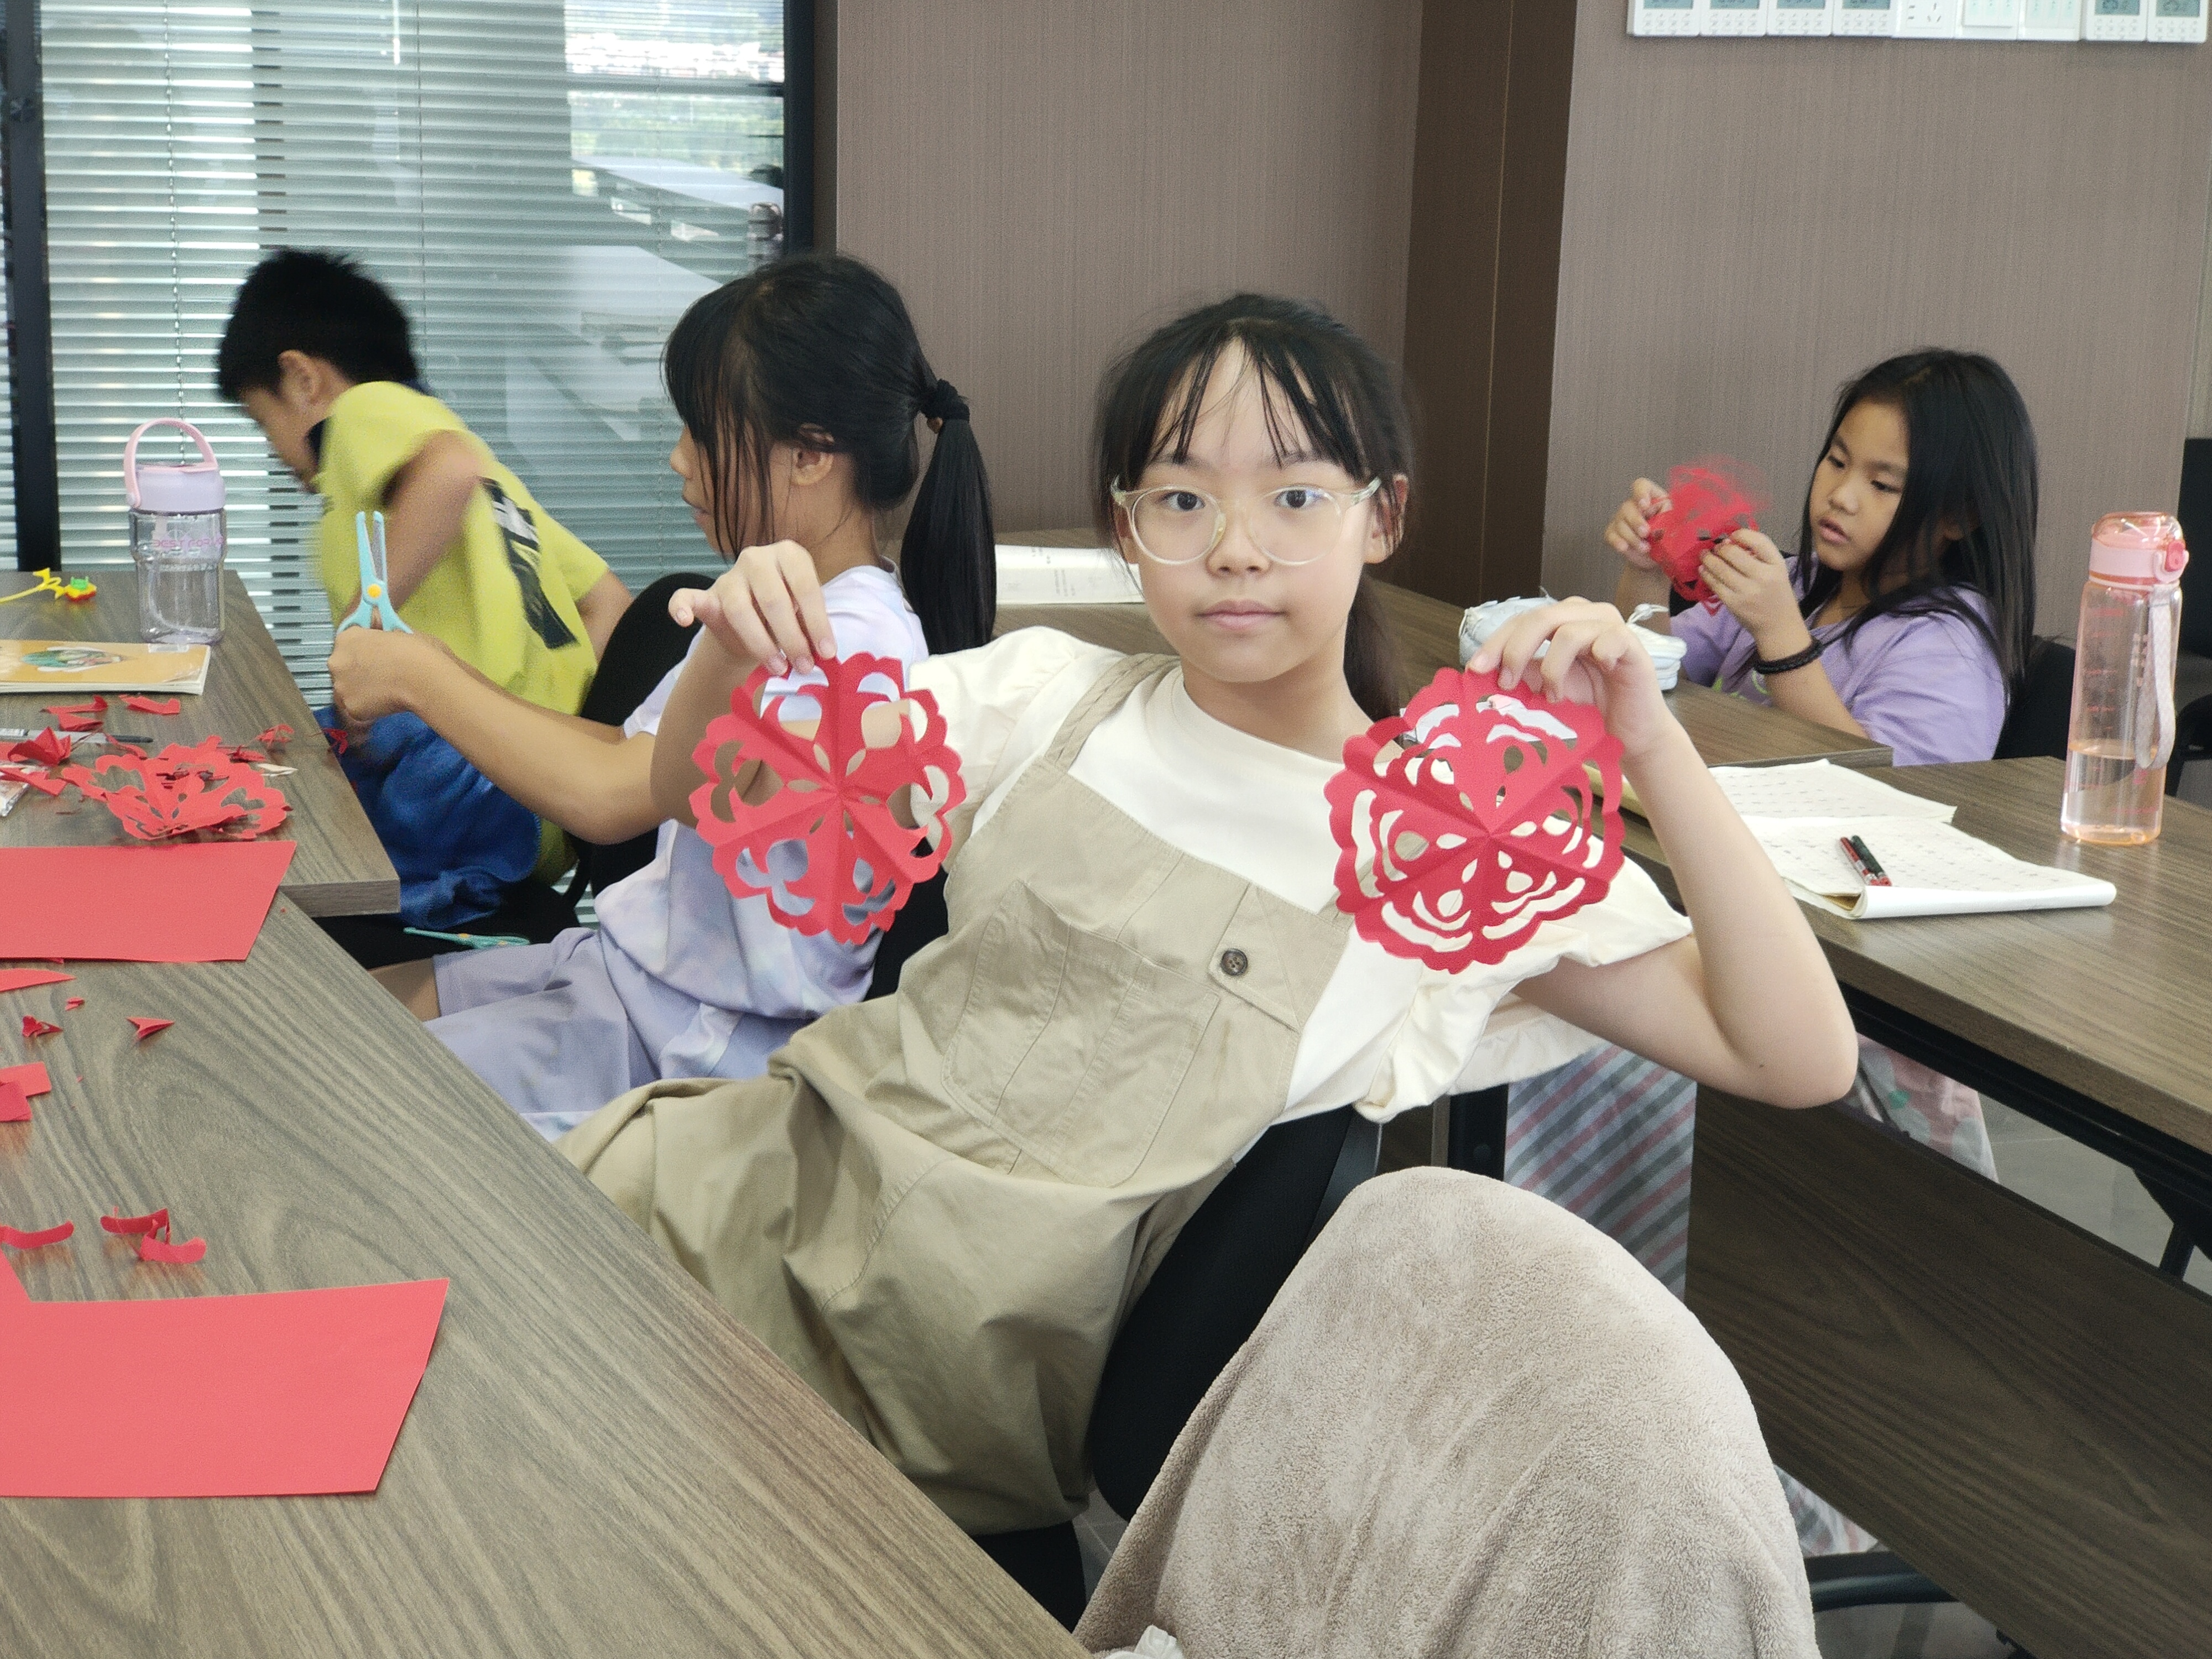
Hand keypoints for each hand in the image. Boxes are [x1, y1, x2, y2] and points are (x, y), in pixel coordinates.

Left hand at [328, 623, 449, 725]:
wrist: (423, 679)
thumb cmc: (417, 651)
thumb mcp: (399, 631)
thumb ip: (384, 636)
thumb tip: (387, 637)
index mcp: (347, 637)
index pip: (347, 644)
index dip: (362, 651)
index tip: (376, 657)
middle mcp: (336, 660)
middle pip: (343, 668)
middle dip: (358, 672)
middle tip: (382, 676)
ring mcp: (341, 686)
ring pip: (349, 690)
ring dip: (362, 691)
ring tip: (386, 693)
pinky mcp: (351, 708)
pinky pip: (358, 709)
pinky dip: (370, 709)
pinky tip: (386, 704)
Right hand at [668, 540, 837, 675]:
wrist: (754, 621)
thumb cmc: (787, 614)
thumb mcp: (804, 614)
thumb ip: (810, 625)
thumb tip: (823, 653)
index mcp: (790, 555)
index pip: (805, 587)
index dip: (817, 622)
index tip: (827, 653)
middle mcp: (757, 558)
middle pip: (773, 599)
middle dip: (791, 637)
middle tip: (804, 666)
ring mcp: (729, 576)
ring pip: (739, 608)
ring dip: (759, 642)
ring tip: (777, 667)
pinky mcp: (706, 594)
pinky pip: (686, 597)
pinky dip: (681, 607)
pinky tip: (683, 620)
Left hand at [1467, 598, 1678, 765]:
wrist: (1630, 734)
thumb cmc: (1588, 709)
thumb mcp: (1545, 689)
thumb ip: (1521, 675)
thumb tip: (1482, 672)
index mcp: (1561, 622)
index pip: (1521, 621)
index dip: (1496, 642)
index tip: (1475, 668)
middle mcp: (1585, 616)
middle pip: (1540, 618)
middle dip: (1515, 651)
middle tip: (1505, 683)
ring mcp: (1610, 628)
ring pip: (1568, 632)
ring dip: (1553, 668)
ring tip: (1553, 697)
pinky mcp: (1631, 644)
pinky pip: (1609, 640)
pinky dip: (1597, 656)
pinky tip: (1597, 673)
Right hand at [1603, 478, 1670, 569]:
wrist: (1656, 554)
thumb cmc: (1666, 534)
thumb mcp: (1673, 524)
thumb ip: (1667, 520)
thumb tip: (1660, 527)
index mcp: (1651, 497)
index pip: (1641, 486)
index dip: (1641, 493)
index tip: (1645, 505)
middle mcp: (1633, 505)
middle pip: (1628, 507)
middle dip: (1636, 521)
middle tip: (1645, 533)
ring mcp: (1621, 518)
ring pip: (1621, 524)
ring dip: (1633, 538)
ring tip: (1645, 548)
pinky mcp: (1613, 533)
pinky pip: (1611, 535)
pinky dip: (1618, 542)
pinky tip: (1625, 548)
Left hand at [1700, 529, 1806, 656]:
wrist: (1778, 626)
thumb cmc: (1775, 594)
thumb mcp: (1777, 571)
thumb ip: (1759, 556)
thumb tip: (1730, 541)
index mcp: (1777, 565)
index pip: (1759, 541)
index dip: (1742, 534)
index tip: (1733, 534)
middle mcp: (1763, 576)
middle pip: (1734, 553)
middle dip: (1721, 547)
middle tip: (1715, 547)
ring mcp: (1747, 591)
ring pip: (1721, 568)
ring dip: (1709, 559)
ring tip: (1704, 555)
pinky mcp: (1734, 603)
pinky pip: (1715, 584)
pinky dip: (1707, 574)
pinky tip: (1704, 569)